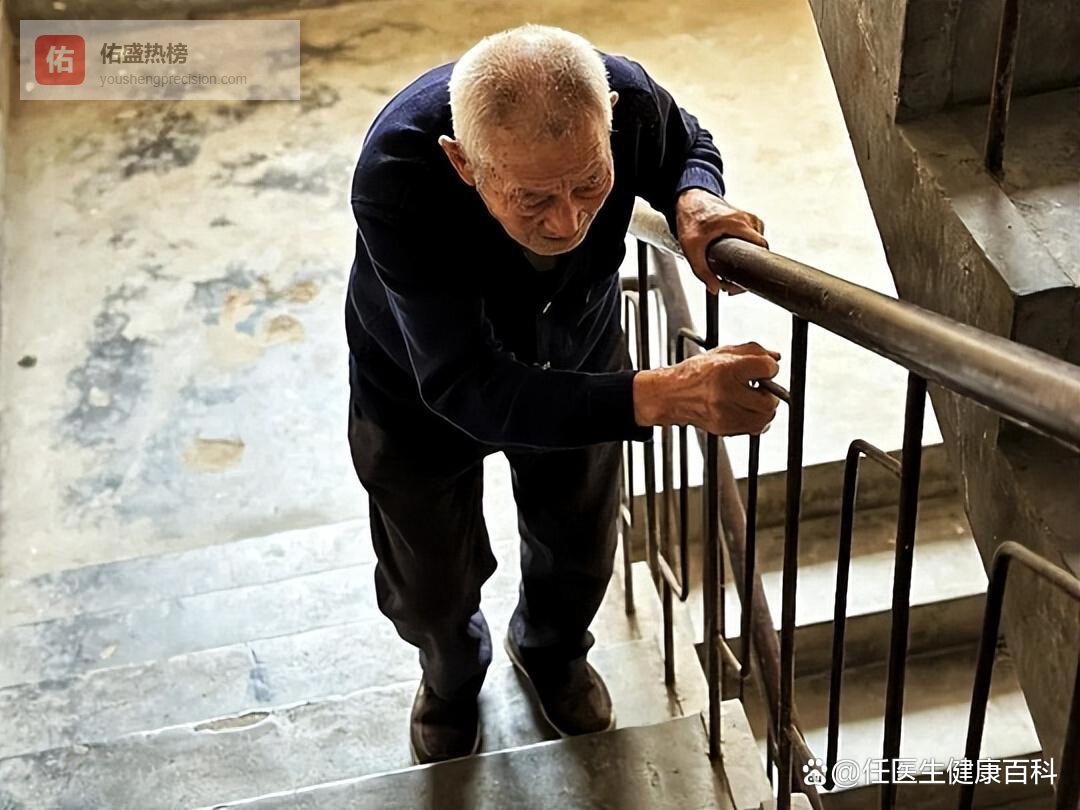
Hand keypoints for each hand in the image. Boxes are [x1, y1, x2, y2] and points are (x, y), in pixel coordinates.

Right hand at [633, 342, 781, 434]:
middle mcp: (726, 393)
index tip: (764, 369)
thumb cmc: (696, 372)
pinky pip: (754, 428)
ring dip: (764, 408)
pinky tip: (745, 408)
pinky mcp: (724, 428)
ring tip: (752, 399)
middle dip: (770, 394)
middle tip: (760, 388)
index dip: (770, 368)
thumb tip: (775, 358)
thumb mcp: (723, 353)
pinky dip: (755, 419)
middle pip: (770, 400)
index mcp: (726, 369)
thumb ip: (753, 352)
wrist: (672, 395)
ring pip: (765, 418)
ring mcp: (725, 414)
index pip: (767, 369)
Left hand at [674, 189, 767, 295]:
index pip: (762, 247)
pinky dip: (746, 250)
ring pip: (757, 246)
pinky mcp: (747, 220)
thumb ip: (702, 272)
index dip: (755, 268)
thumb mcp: (691, 249)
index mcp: (738, 224)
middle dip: (747, 270)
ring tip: (729, 271)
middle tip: (731, 283)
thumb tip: (714, 289)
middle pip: (760, 250)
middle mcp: (748, 219)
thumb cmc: (691, 220)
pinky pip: (754, 239)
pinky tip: (733, 258)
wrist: (690, 201)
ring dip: (746, 261)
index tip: (744, 281)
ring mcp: (749, 218)